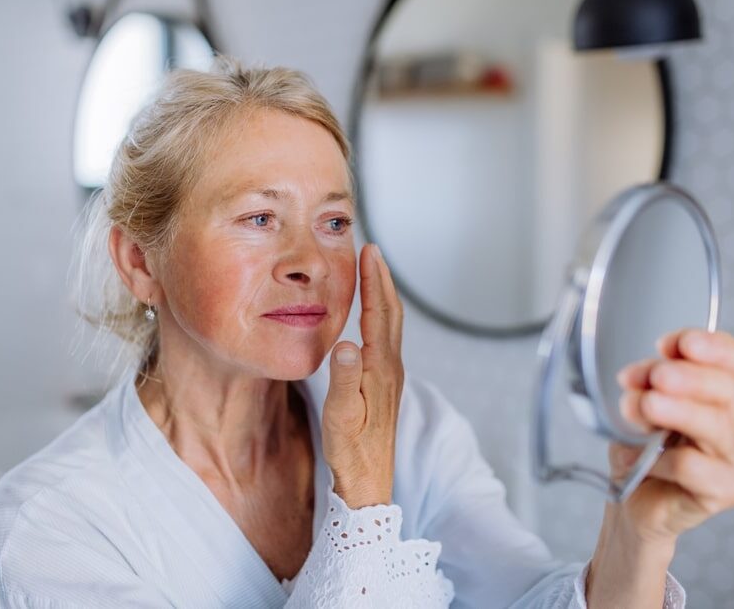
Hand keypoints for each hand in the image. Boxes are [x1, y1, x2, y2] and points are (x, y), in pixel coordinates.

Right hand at [321, 244, 403, 508]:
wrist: (368, 482)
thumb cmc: (351, 452)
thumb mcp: (340, 417)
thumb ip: (344, 380)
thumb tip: (347, 343)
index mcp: (379, 370)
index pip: (379, 314)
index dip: (374, 281)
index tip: (370, 251)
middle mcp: (390, 369)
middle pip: (392, 313)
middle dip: (383, 280)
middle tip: (373, 252)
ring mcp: (391, 377)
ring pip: (392, 325)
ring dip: (384, 296)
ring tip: (373, 274)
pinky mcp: (385, 386)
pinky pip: (387, 339)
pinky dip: (381, 316)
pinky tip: (372, 319)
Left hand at [613, 328, 733, 545]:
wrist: (631, 504)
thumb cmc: (639, 452)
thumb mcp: (635, 407)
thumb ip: (644, 387)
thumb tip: (641, 378)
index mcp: (713, 392)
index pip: (733, 359)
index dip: (711, 346)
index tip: (672, 344)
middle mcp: (730, 420)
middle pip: (725, 388)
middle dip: (688, 376)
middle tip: (656, 376)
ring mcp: (732, 456)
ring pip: (715, 426)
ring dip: (678, 411)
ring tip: (646, 407)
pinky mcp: (727, 490)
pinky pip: (696, 467)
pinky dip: (664, 460)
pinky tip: (645, 462)